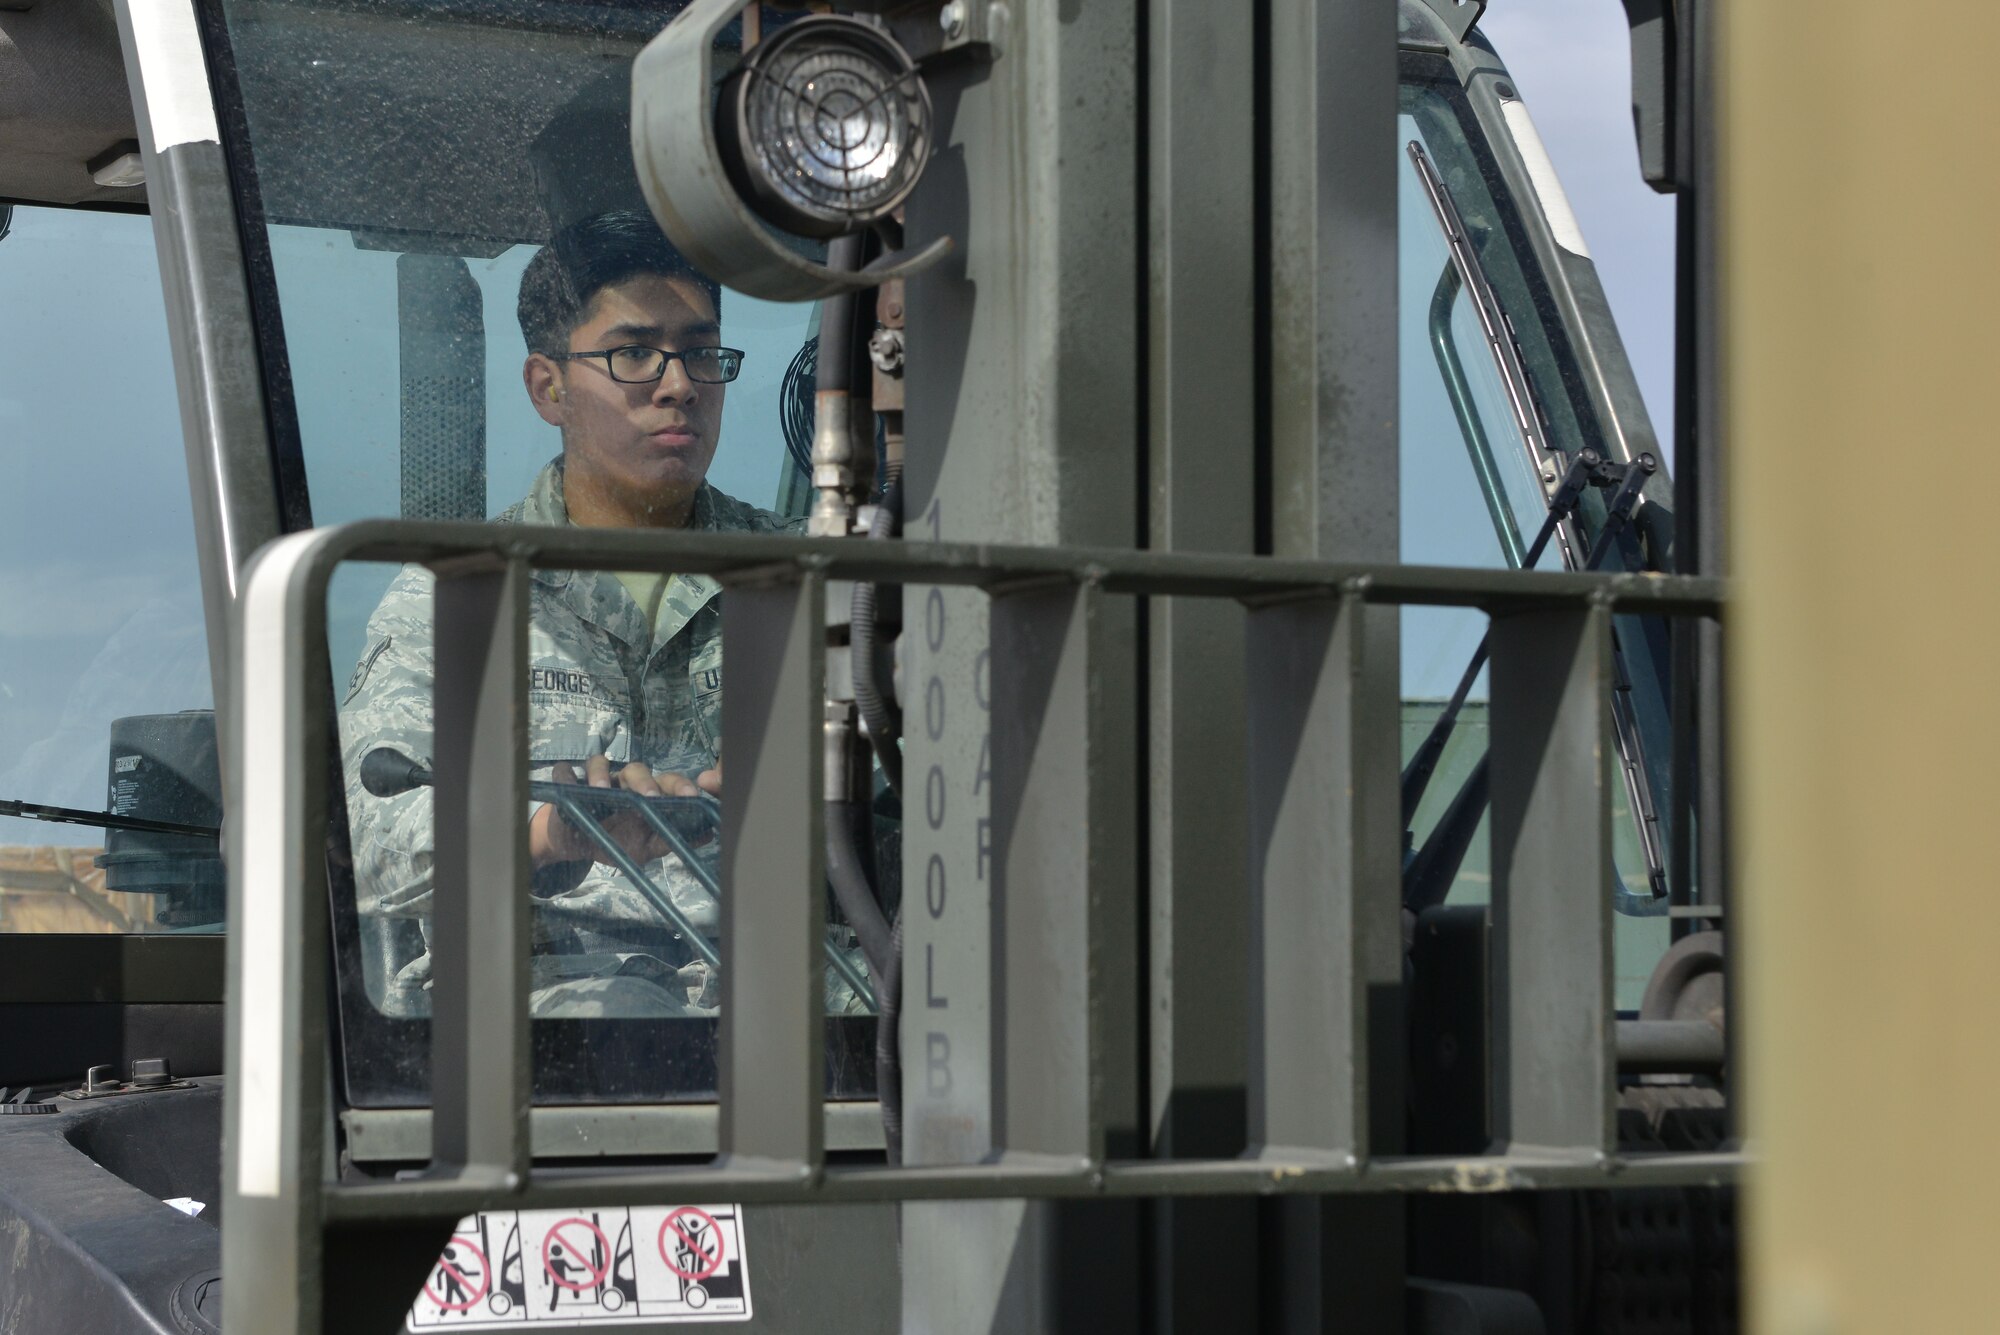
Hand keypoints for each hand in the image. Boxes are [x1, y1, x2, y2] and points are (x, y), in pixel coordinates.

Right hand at [529, 754, 708, 870]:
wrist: (576, 843)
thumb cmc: (616, 840)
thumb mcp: (645, 848)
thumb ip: (671, 840)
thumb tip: (707, 835)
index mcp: (647, 793)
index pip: (668, 782)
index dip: (681, 786)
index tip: (692, 796)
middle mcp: (625, 781)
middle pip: (638, 770)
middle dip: (645, 781)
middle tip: (651, 797)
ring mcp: (597, 779)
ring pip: (602, 764)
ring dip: (601, 774)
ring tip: (601, 789)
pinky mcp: (569, 782)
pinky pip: (566, 772)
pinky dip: (566, 775)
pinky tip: (569, 784)